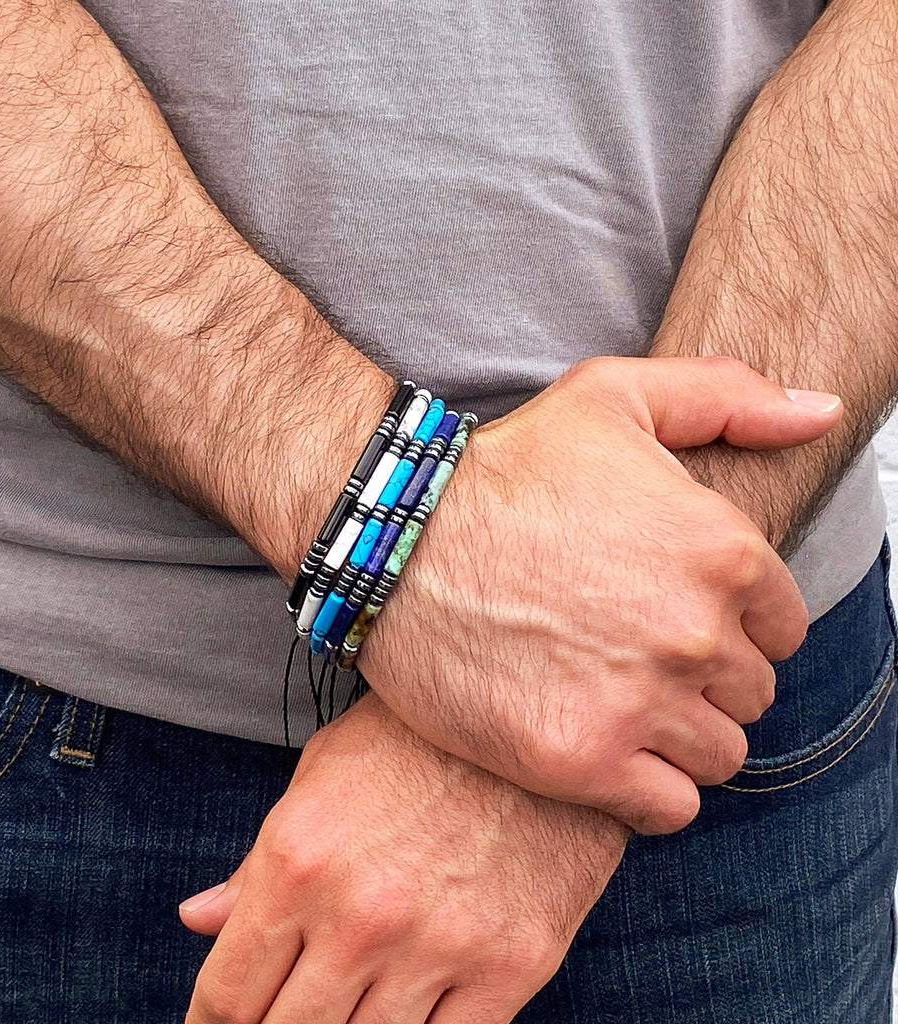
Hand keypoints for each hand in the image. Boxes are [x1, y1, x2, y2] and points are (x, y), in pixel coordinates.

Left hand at [179, 695, 627, 1023]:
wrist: (540, 711)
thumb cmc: (420, 736)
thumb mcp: (323, 772)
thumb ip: (256, 861)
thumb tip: (197, 919)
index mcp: (297, 861)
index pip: (227, 995)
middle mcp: (360, 916)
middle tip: (284, 1013)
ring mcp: (437, 948)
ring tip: (346, 1007)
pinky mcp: (510, 966)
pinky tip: (403, 1014)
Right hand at [358, 356, 842, 832]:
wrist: (397, 541)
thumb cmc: (502, 472)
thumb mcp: (612, 398)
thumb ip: (728, 395)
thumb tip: (818, 411)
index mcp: (721, 552)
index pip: (782, 627)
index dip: (729, 623)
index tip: (670, 615)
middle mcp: (694, 633)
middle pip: (749, 693)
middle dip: (702, 679)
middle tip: (630, 654)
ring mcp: (640, 702)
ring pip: (717, 754)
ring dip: (677, 735)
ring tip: (613, 699)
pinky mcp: (581, 759)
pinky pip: (669, 807)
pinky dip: (646, 787)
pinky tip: (602, 745)